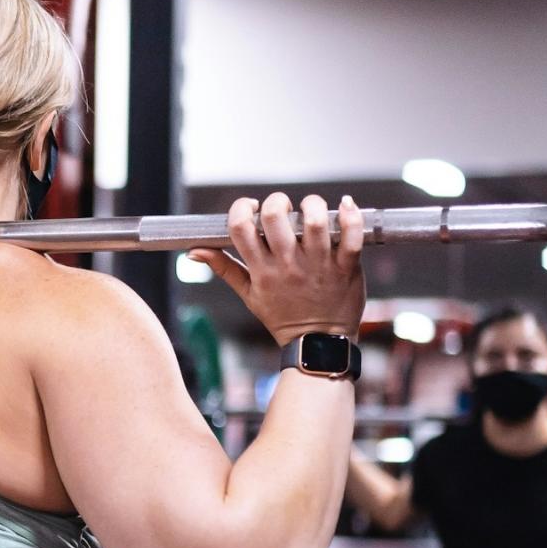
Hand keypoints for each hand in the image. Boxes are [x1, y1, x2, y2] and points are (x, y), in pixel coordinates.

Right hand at [192, 192, 365, 344]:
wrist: (318, 345)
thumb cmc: (283, 318)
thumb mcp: (248, 295)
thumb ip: (223, 268)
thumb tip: (195, 251)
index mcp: (262, 270)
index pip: (240, 227)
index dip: (242, 208)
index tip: (252, 208)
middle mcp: (288, 265)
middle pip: (275, 217)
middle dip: (277, 202)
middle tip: (285, 209)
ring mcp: (318, 265)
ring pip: (315, 221)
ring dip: (313, 205)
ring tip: (312, 209)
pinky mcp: (346, 267)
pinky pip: (351, 235)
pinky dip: (351, 215)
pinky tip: (345, 205)